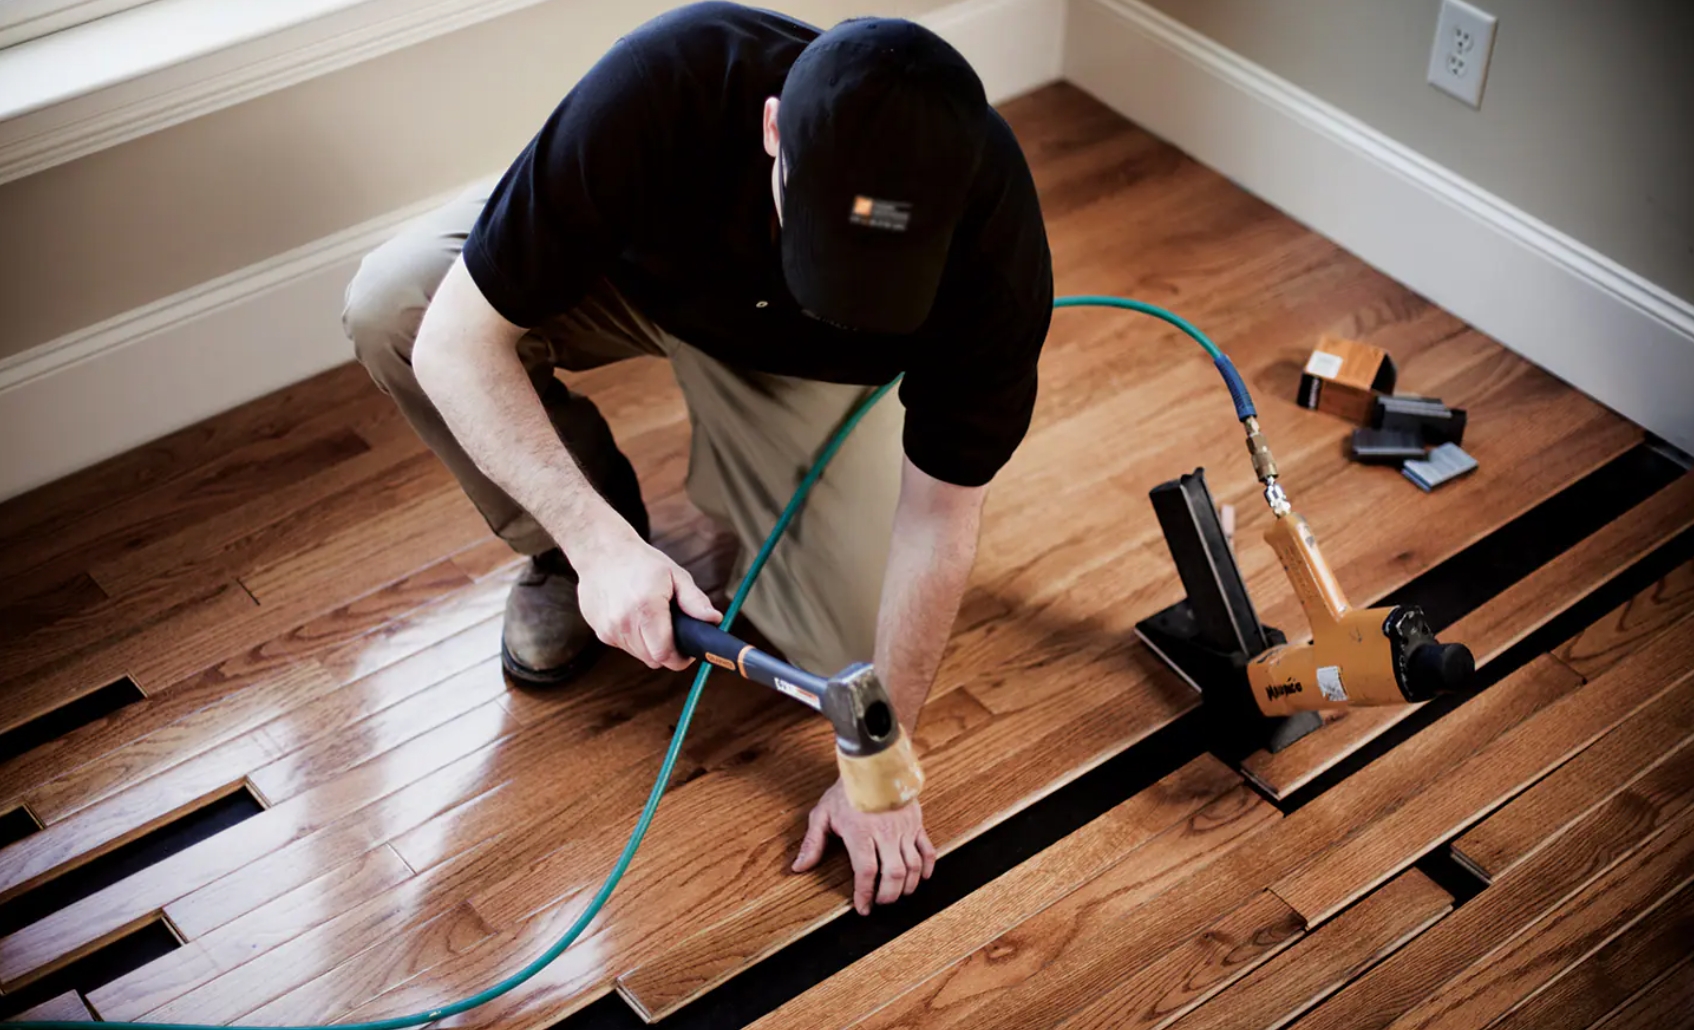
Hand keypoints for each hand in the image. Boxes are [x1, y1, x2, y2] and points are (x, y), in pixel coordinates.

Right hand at [574, 528, 719, 670]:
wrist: (600, 551)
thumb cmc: (640, 561)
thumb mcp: (674, 574)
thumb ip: (695, 600)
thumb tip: (714, 620)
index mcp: (646, 609)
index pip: (665, 655)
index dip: (681, 658)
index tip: (688, 651)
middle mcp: (624, 624)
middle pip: (653, 659)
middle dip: (667, 650)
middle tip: (673, 631)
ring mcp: (609, 630)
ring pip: (638, 655)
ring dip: (649, 644)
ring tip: (652, 618)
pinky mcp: (600, 632)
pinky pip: (624, 646)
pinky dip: (633, 637)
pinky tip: (634, 616)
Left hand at [792, 779, 936, 914]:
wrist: (873, 763)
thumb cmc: (846, 789)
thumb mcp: (822, 813)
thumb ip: (812, 843)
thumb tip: (799, 867)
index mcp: (861, 832)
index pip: (867, 871)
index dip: (865, 894)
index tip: (863, 908)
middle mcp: (885, 833)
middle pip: (894, 874)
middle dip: (888, 895)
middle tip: (880, 902)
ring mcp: (904, 829)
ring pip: (913, 866)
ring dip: (907, 886)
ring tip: (897, 894)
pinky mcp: (916, 823)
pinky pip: (928, 850)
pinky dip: (927, 868)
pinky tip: (921, 878)